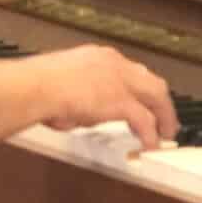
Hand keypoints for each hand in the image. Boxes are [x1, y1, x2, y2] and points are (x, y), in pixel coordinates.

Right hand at [24, 45, 178, 149]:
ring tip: (166, 132)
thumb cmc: (35, 87)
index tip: (140, 99)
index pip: (128, 70)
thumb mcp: (58, 83)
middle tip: (164, 116)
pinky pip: (144, 120)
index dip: (137, 87)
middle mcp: (114, 64)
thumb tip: (73, 113)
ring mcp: (120, 82)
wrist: (36, 87)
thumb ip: (73, 95)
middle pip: (149, 80)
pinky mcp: (121, 102)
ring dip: (163, 115)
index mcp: (98, 57)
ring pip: (155, 95)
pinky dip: (150, 134)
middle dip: (159, 99)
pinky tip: (151, 145)